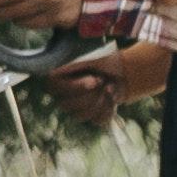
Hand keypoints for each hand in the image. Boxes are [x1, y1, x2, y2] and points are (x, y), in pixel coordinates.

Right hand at [35, 42, 173, 128]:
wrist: (122, 69)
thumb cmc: (103, 60)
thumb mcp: (89, 56)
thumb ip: (73, 61)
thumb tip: (62, 62)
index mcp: (56, 78)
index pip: (54, 88)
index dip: (77, 87)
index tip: (95, 80)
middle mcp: (61, 95)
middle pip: (66, 105)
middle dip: (91, 94)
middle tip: (102, 80)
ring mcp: (75, 109)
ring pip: (80, 115)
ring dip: (101, 101)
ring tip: (109, 87)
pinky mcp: (91, 117)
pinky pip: (97, 120)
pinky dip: (109, 108)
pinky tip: (112, 97)